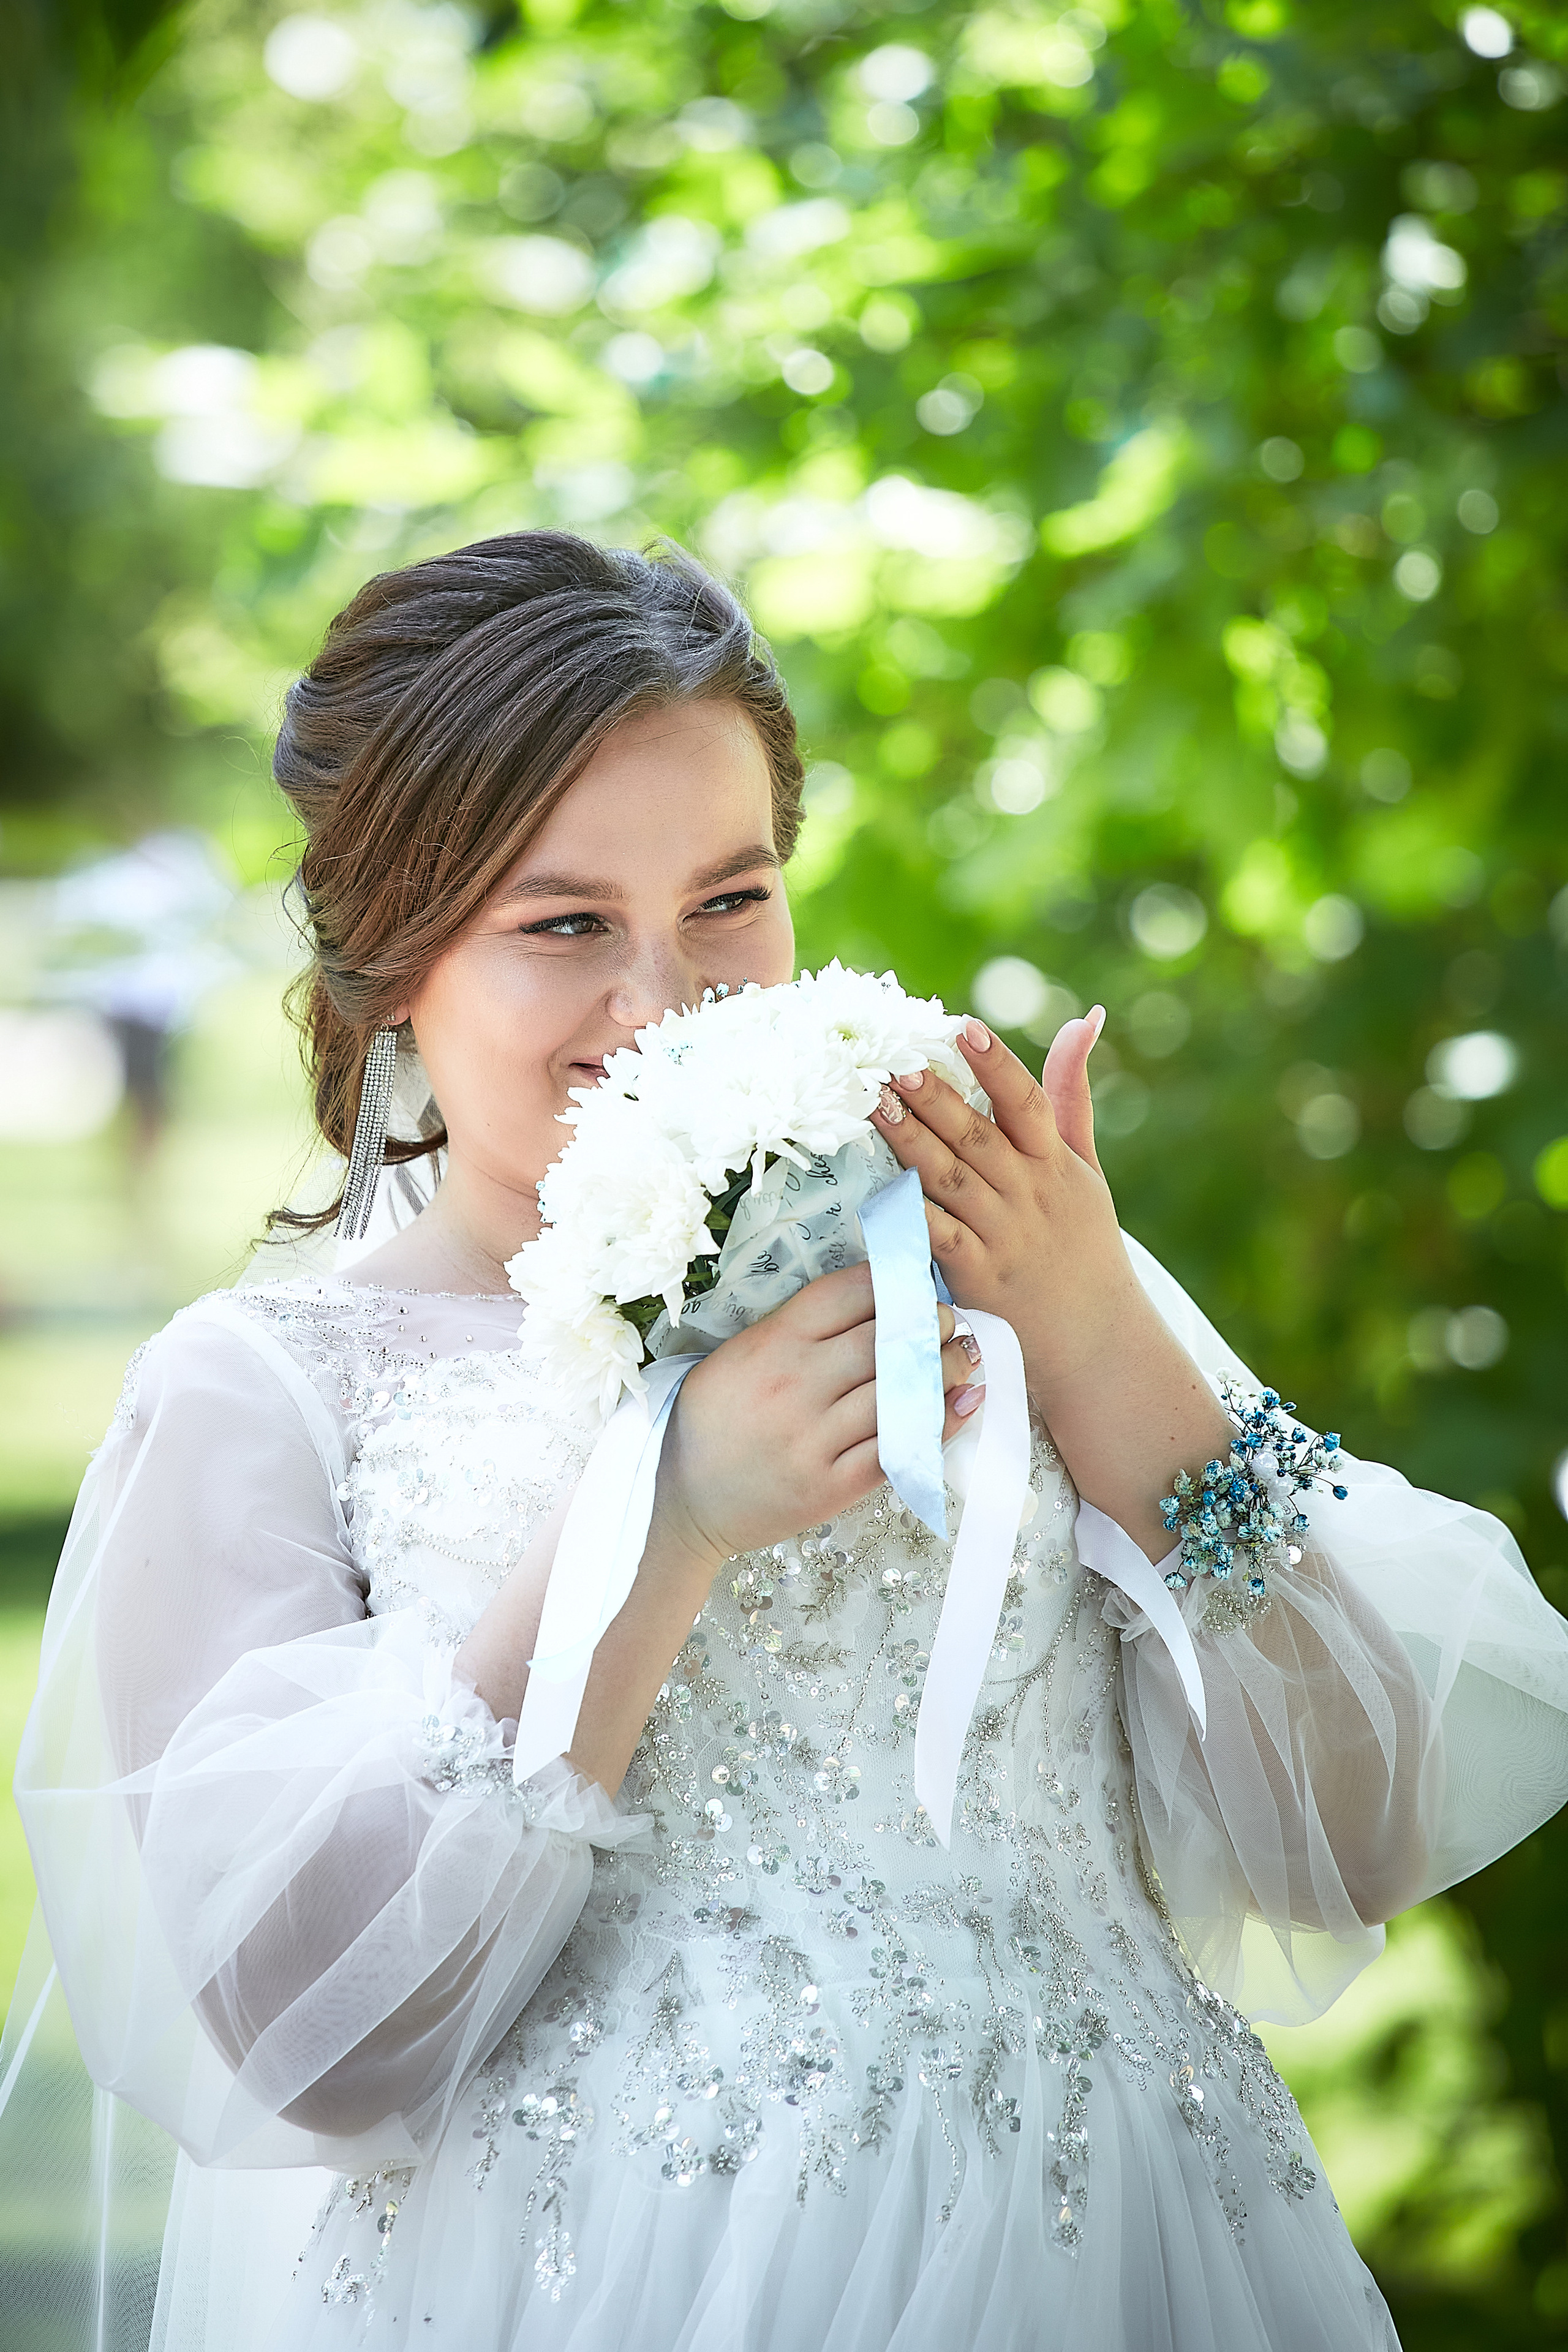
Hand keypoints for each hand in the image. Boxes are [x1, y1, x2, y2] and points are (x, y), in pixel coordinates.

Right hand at [651, 1261, 982, 1571]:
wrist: (679, 1501)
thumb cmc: (712, 1422)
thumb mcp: (737, 1357)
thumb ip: (795, 1330)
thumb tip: (870, 1301)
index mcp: (769, 1343)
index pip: (847, 1293)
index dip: (893, 1281)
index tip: (916, 1283)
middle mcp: (793, 1385)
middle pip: (884, 1339)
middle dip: (931, 1323)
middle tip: (949, 1322)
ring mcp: (813, 1438)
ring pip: (902, 1392)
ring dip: (947, 1368)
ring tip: (966, 1357)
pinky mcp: (830, 1485)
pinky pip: (900, 1447)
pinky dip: (941, 1422)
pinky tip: (965, 1401)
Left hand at [871, 1010, 1143, 1415]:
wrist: (1098, 1340)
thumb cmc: (1084, 1243)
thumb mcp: (1086, 1167)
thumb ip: (1071, 1095)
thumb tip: (1084, 1017)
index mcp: (1054, 1164)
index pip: (1025, 1104)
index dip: (997, 1065)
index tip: (964, 1028)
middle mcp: (1029, 1195)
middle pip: (976, 1136)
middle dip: (934, 1098)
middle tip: (896, 1063)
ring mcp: (1002, 1237)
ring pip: (951, 1180)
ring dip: (912, 1142)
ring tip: (876, 1106)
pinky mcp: (977, 1277)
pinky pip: (940, 1239)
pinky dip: (914, 1216)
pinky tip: (883, 1189)